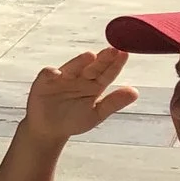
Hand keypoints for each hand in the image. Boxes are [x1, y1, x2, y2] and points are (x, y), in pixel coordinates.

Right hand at [22, 49, 137, 142]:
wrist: (49, 130)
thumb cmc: (74, 120)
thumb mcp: (96, 114)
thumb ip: (113, 103)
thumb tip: (135, 92)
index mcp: (95, 84)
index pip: (107, 73)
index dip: (116, 64)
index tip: (125, 54)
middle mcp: (80, 77)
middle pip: (92, 67)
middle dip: (102, 59)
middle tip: (113, 50)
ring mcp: (63, 78)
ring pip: (72, 67)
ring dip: (79, 62)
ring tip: (90, 56)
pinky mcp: (44, 82)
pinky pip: (48, 75)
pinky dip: (51, 73)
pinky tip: (57, 74)